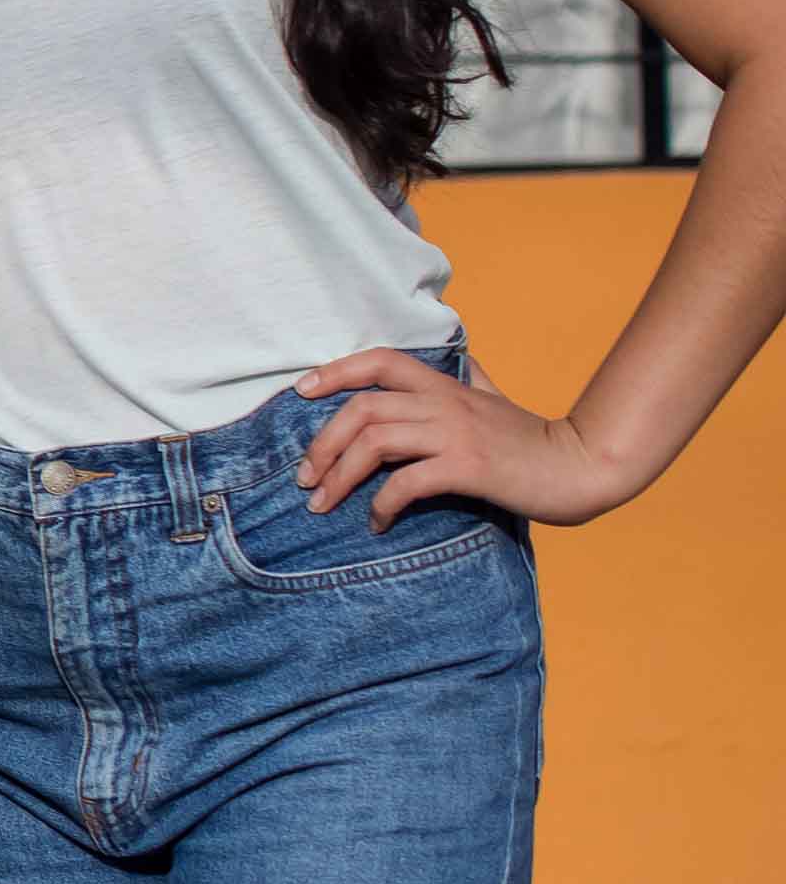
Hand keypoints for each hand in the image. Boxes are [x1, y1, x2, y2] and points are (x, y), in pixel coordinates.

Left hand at [295, 346, 625, 525]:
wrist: (583, 467)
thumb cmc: (533, 440)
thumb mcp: (495, 400)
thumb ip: (470, 382)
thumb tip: (460, 364)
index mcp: (446, 386)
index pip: (380, 360)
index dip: (334, 371)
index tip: (301, 392)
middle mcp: (445, 403)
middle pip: (361, 407)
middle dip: (322, 443)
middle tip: (305, 478)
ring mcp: (456, 434)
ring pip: (374, 442)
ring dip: (339, 476)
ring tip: (323, 503)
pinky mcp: (469, 468)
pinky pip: (406, 482)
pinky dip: (381, 504)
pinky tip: (376, 523)